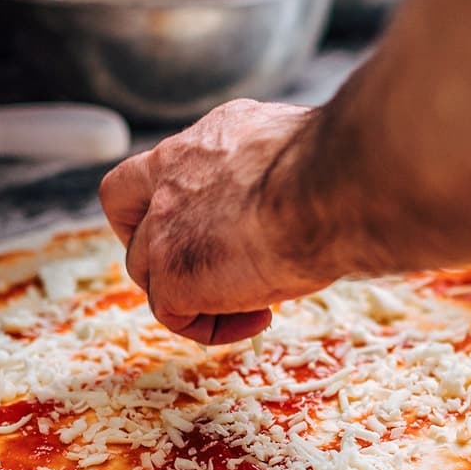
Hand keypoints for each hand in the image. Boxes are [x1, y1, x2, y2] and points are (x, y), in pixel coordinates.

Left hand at [99, 100, 330, 344]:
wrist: (335, 187)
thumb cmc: (338, 170)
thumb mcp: (292, 156)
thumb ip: (268, 176)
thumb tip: (291, 198)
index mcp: (203, 143)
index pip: (148, 172)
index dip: (155, 206)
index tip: (194, 227)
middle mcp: (172, 177)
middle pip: (131, 222)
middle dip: (161, 254)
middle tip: (209, 273)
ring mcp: (165, 227)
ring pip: (150, 272)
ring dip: (196, 295)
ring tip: (259, 301)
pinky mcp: (172, 273)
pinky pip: (173, 314)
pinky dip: (212, 326)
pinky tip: (260, 317)